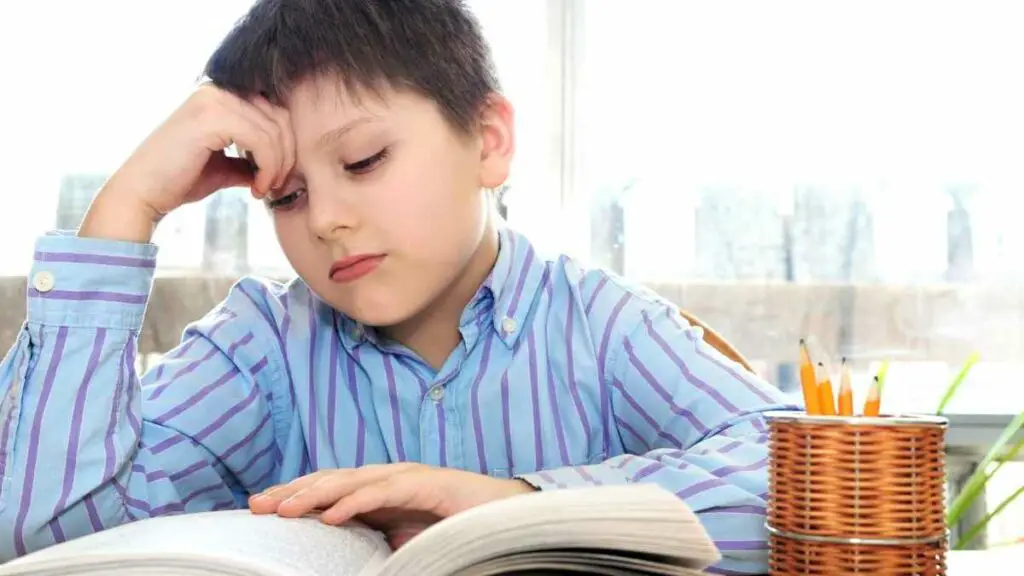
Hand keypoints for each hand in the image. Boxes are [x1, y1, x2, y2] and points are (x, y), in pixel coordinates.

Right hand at [79, 84, 294, 242]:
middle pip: (280, 117)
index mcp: (220, 95)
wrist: (142, 193)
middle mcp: (218, 90)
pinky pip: (261, 140)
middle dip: (287, 156)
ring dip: (277, 166)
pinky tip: (255, 188)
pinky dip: (267, 168)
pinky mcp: (212, 117)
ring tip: (263, 189)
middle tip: (275, 186)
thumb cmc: (181, 180)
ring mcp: (214, 100)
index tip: (275, 177)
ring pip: (273, 131)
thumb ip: (252, 158)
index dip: (286, 146)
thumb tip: (285, 165)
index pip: (274, 111)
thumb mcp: (225, 166)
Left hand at [248, 464, 535, 548]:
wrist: (503, 514)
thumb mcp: (402, 539)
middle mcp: (387, 478)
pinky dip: (356, 502)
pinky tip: (331, 515)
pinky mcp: (427, 484)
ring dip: (314, 494)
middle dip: (292, 491)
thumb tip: (337, 562)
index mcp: (378, 491)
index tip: (259, 507)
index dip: (294, 494)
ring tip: (284, 509)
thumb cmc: (453, 528)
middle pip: (330, 480)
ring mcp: (406, 478)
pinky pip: (384, 492)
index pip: (328, 488)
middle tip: (257, 505)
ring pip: (351, 481)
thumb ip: (372, 542)